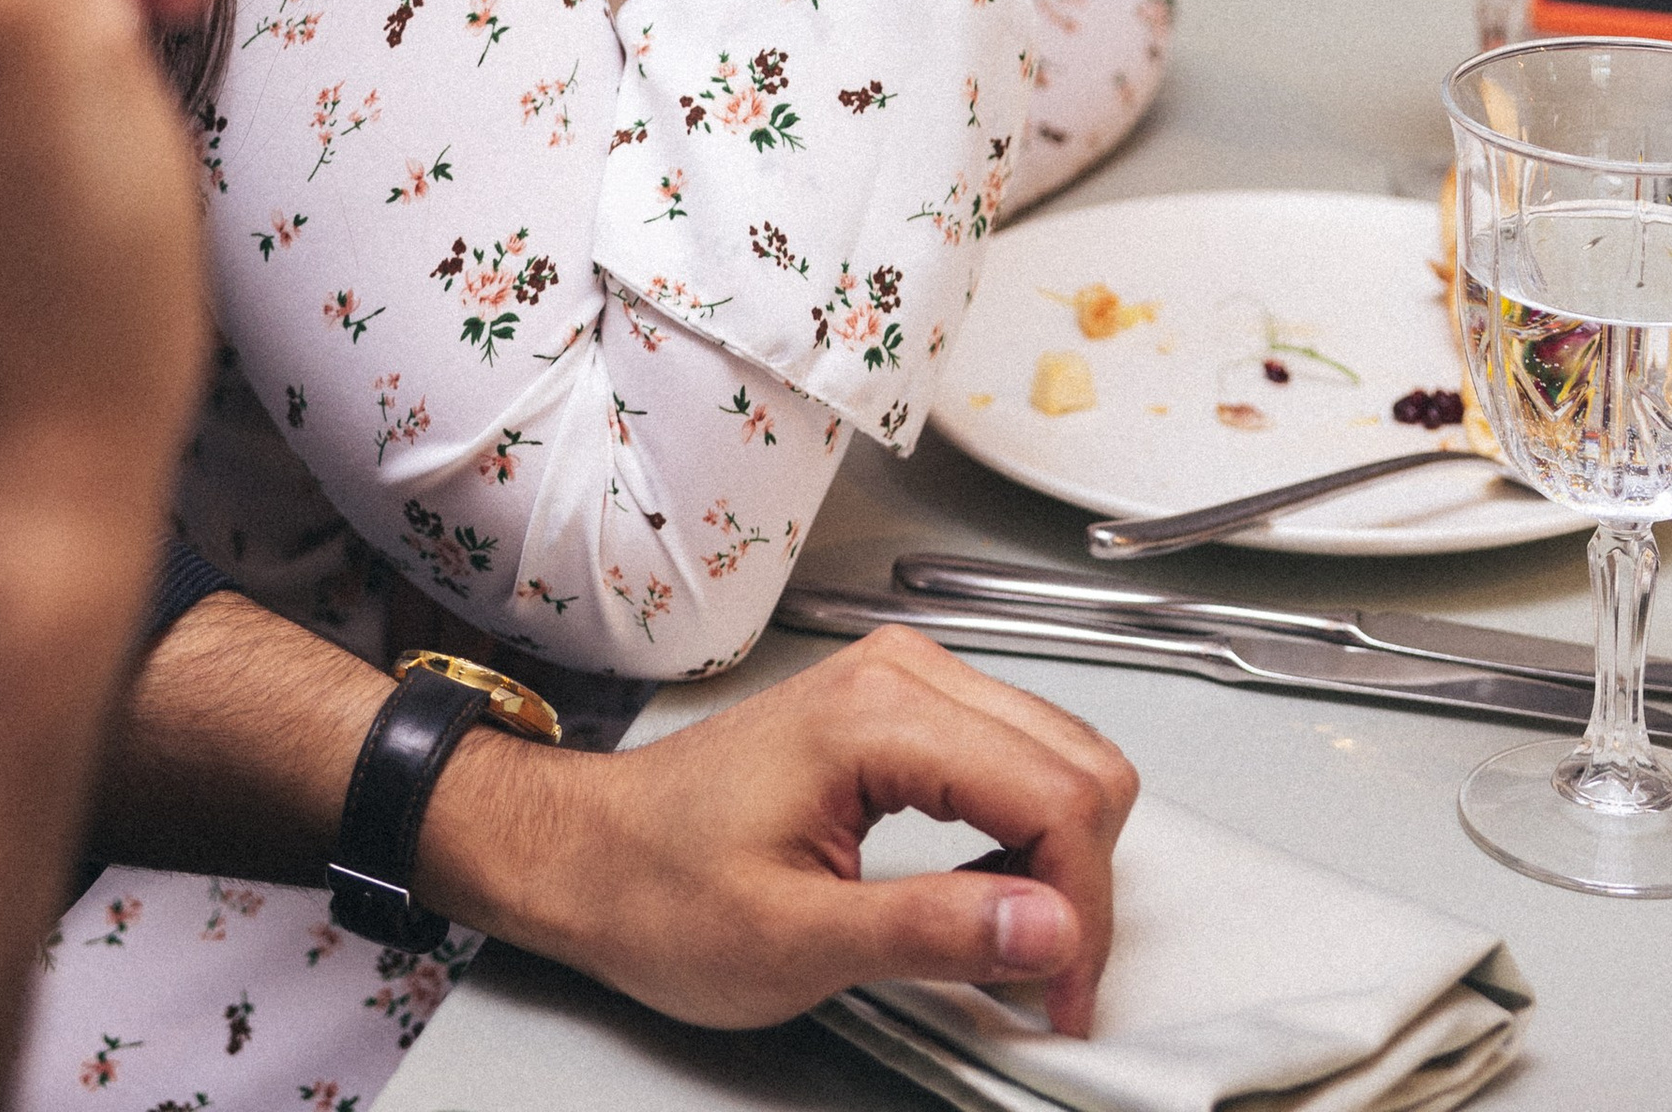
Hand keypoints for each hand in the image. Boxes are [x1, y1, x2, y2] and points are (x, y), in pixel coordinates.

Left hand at [427, 627, 1137, 1037]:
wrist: (589, 853)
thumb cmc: (660, 888)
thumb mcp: (795, 941)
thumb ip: (932, 932)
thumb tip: (1050, 929)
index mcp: (883, 714)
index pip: (1056, 796)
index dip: (1080, 910)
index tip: (1063, 995)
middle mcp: (904, 675)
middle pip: (1078, 764)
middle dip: (1083, 885)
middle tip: (1052, 984)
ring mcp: (904, 684)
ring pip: (1060, 754)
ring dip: (1063, 860)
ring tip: (1018, 950)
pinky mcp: (900, 711)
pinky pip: (1015, 757)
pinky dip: (1029, 834)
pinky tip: (990, 898)